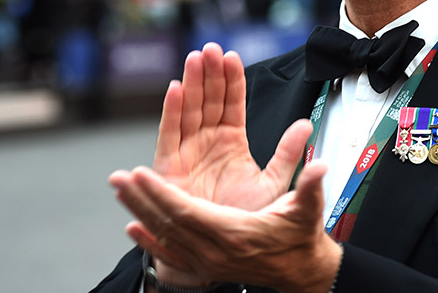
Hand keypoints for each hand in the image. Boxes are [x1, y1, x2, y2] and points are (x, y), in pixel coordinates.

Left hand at [110, 159, 341, 292]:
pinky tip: (133, 230)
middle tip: (118, 178)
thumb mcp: (308, 209)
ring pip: (165, 236)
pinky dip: (150, 241)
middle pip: (169, 223)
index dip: (162, 194)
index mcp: (234, 233)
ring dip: (139, 213)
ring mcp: (208, 262)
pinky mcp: (206, 268)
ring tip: (120, 192)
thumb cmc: (300, 237)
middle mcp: (215, 251)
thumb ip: (311, 185)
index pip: (188, 212)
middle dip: (141, 199)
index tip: (142, 175)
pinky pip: (171, 254)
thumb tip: (318, 166)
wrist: (301, 271)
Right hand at [114, 43, 314, 284]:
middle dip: (209, 73)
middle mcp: (208, 142)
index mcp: (232, 142)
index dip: (231, 80)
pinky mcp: (170, 166)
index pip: (232, 104)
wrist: (223, 249)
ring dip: (191, 83)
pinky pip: (170, 133)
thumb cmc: (246, 219)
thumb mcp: (274, 183)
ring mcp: (188, 151)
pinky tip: (176, 88)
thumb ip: (288, 154)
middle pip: (208, 100)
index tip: (232, 56)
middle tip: (211, 49)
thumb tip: (306, 125)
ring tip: (195, 59)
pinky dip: (172, 110)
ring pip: (189, 110)